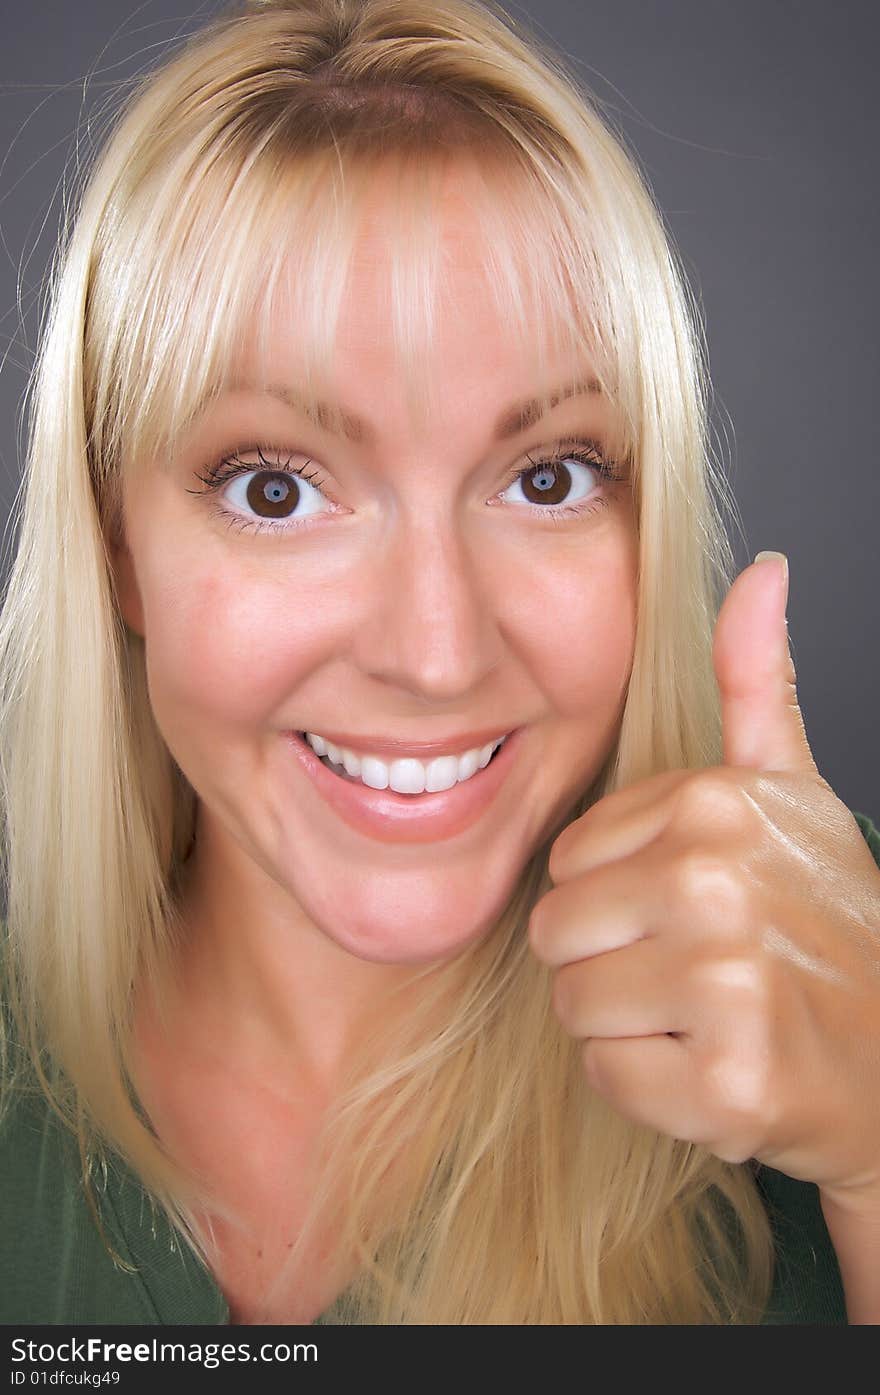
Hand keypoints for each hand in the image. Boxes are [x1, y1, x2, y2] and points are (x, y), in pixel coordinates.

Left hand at [528, 554, 879, 1209]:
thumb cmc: (827, 920)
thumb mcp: (792, 789)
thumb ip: (756, 683)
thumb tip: (764, 571)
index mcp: (715, 805)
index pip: (567, 859)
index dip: (618, 895)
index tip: (692, 909)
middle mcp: (718, 883)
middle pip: (557, 931)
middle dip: (612, 960)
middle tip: (698, 971)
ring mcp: (725, 985)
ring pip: (573, 1004)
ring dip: (630, 1024)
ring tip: (706, 1014)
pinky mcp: (726, 1082)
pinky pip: (607, 1074)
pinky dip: (653, 1087)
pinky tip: (716, 1066)